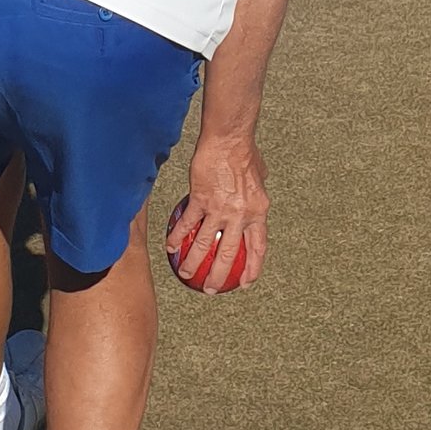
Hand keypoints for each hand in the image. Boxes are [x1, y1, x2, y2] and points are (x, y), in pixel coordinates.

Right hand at [168, 133, 268, 293]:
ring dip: (193, 262)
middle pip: (228, 254)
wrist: (229, 140)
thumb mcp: (261, 177)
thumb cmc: (245, 153)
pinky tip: (170, 247)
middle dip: (219, 276)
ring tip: (185, 275)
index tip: (246, 282)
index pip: (258, 247)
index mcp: (257, 212)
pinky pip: (187, 224)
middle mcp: (239, 215)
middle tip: (210, 289)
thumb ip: (257, 192)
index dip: (253, 267)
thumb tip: (256, 194)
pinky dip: (178, 237)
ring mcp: (219, 209)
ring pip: (204, 244)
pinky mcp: (201, 199)